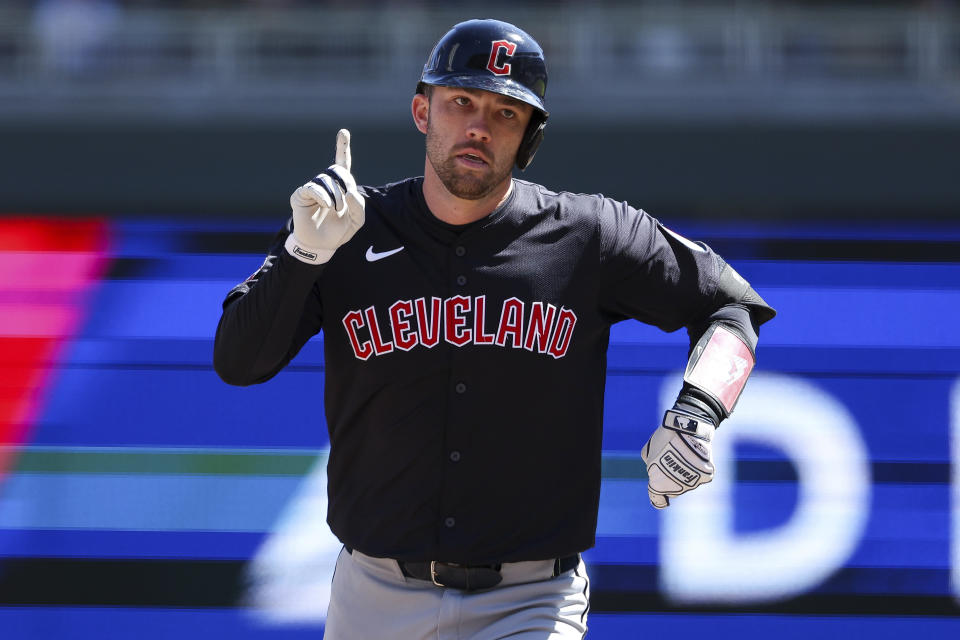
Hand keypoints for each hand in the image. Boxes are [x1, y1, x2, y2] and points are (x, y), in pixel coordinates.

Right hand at [284, 129, 364, 264]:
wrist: (321, 245)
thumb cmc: (339, 231)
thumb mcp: (357, 221)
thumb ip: (359, 206)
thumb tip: (351, 192)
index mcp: (340, 187)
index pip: (342, 163)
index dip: (342, 148)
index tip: (344, 132)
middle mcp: (325, 184)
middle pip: (336, 169)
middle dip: (345, 183)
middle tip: (344, 203)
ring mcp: (312, 188)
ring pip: (326, 179)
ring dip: (335, 195)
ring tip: (334, 209)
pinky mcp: (301, 195)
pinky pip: (313, 188)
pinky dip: (323, 196)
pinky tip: (326, 206)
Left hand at [641, 409, 714, 508]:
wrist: (688, 427)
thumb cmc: (665, 437)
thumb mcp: (650, 449)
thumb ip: (650, 463)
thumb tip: (654, 468)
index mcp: (658, 484)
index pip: (658, 501)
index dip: (657, 498)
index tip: (659, 497)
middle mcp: (676, 488)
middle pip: (673, 491)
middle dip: (670, 482)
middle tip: (671, 464)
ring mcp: (693, 483)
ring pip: (687, 484)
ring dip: (684, 474)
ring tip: (684, 455)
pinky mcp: (706, 477)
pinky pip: (699, 477)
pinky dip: (697, 470)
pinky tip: (695, 456)